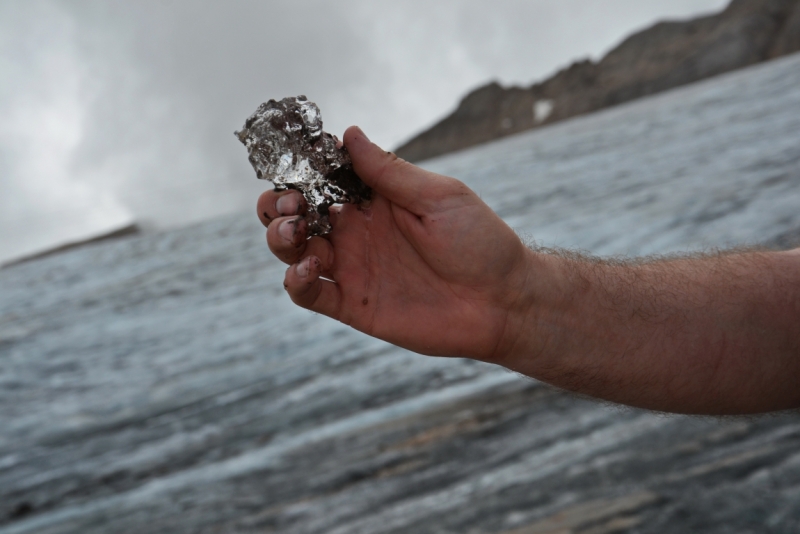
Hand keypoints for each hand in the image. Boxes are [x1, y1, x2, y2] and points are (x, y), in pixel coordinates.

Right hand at [257, 126, 534, 359]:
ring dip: (281, 237)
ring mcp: (353, 268)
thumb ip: (389, 172)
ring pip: (292, 251)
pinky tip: (307, 269)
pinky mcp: (354, 305)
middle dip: (279, 204)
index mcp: (374, 201)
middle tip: (294, 204)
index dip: (300, 169)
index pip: (322, 180)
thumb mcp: (438, 196)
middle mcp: (357, 232)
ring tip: (298, 231)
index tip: (291, 160)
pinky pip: (309, 294)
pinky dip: (295, 281)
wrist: (503, 301)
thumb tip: (348, 134)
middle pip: (296, 214)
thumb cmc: (479, 242)